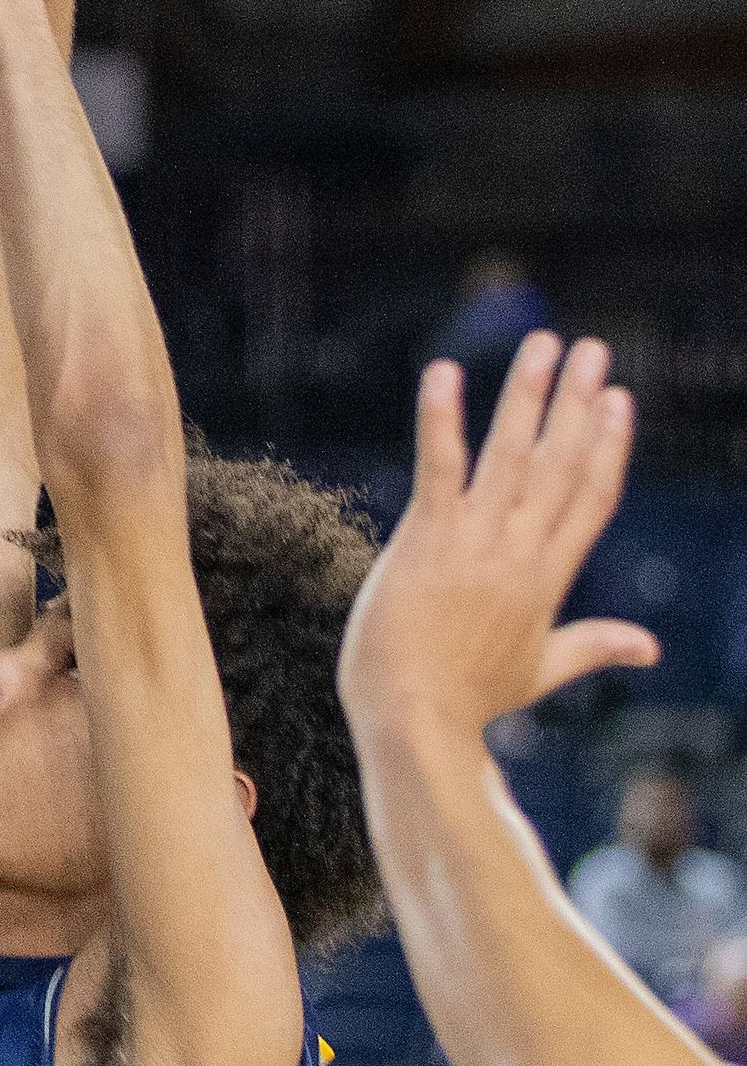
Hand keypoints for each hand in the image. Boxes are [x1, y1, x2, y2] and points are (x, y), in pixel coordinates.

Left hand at [339, 333, 658, 744]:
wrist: (415, 723)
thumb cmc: (466, 702)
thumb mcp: (540, 670)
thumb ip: (594, 646)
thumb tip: (650, 647)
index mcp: (547, 578)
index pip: (590, 498)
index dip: (607, 446)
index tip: (618, 400)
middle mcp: (520, 552)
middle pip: (560, 464)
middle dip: (577, 403)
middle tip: (592, 348)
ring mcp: (475, 543)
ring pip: (510, 455)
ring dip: (527, 395)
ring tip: (543, 342)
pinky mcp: (427, 540)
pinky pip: (438, 468)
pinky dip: (440, 420)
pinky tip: (443, 373)